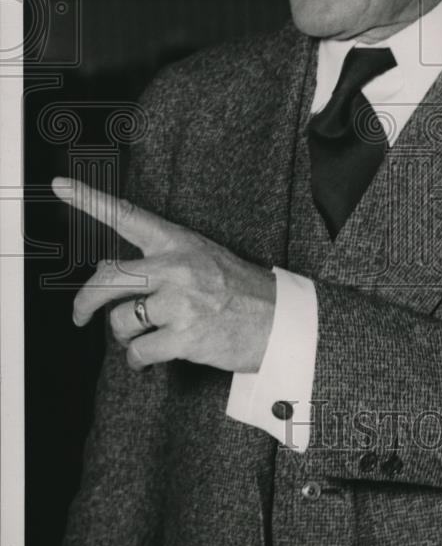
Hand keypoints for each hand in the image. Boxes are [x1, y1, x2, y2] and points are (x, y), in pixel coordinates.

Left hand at [51, 177, 275, 372]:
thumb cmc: (238, 290)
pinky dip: (139, 360)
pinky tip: (154, 357)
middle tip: (80, 316)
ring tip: (148, 336)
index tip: (60, 185)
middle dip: (84, 302)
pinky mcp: (183, 336)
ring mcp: (179, 302)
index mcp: (178, 242)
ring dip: (126, 337)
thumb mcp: (199, 259)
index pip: (127, 216)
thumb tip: (104, 271)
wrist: (278, 321)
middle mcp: (175, 267)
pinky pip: (138, 352)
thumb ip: (154, 262)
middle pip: (106, 280)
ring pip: (120, 323)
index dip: (90, 199)